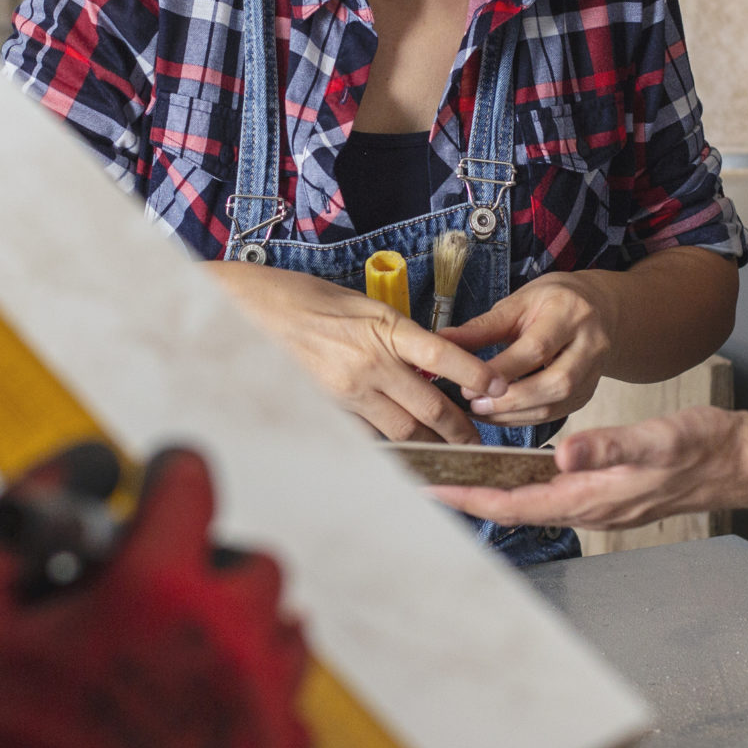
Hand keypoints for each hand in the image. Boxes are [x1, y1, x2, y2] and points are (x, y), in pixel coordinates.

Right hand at [0, 449, 310, 747]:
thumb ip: (20, 519)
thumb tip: (70, 468)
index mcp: (155, 588)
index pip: (193, 485)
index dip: (169, 476)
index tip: (159, 484)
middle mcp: (224, 638)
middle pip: (251, 564)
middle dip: (207, 564)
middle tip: (156, 594)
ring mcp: (257, 710)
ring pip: (284, 633)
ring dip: (241, 629)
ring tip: (178, 659)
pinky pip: (291, 711)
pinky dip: (256, 703)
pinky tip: (201, 718)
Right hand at [213, 263, 504, 442]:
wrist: (249, 310)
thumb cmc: (304, 298)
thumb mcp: (361, 305)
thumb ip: (395, 334)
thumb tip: (426, 361)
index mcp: (382, 327)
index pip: (442, 356)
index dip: (474, 375)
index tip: (498, 387)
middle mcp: (368, 362)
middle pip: (428, 408)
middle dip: (459, 429)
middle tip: (476, 440)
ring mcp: (347, 390)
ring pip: (402, 430)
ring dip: (429, 442)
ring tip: (448, 449)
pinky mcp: (329, 408)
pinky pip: (369, 434)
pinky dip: (390, 444)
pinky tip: (405, 448)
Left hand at [430, 404, 747, 529]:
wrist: (734, 459)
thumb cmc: (699, 449)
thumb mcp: (653, 440)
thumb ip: (607, 447)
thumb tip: (562, 455)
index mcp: (588, 499)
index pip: (512, 504)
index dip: (468, 498)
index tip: (429, 490)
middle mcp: (586, 508)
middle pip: (510, 508)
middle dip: (465, 497)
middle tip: (421, 483)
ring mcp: (594, 503)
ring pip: (527, 502)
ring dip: (488, 491)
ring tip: (451, 476)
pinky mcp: (603, 492)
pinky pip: (548, 494)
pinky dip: (518, 483)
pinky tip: (508, 468)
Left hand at [441, 273, 615, 426]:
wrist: (598, 309)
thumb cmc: (551, 302)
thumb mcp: (517, 303)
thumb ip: (482, 327)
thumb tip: (441, 340)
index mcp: (570, 313)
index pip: (537, 348)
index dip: (501, 371)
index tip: (468, 383)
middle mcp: (591, 344)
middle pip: (555, 383)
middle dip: (511, 400)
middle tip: (474, 404)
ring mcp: (594, 373)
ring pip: (557, 404)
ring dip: (515, 414)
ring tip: (480, 412)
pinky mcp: (588, 394)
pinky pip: (556, 414)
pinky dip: (524, 418)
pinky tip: (499, 415)